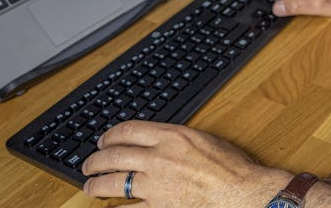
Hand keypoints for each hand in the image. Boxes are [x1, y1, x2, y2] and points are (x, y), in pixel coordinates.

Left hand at [82, 121, 289, 207]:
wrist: (241, 192)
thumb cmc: (230, 167)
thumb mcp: (202, 139)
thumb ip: (176, 139)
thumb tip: (158, 141)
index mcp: (171, 136)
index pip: (128, 130)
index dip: (109, 135)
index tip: (103, 140)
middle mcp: (158, 158)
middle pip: (114, 156)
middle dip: (95, 160)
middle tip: (89, 164)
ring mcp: (156, 185)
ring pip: (114, 183)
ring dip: (96, 185)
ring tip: (90, 187)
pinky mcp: (158, 207)